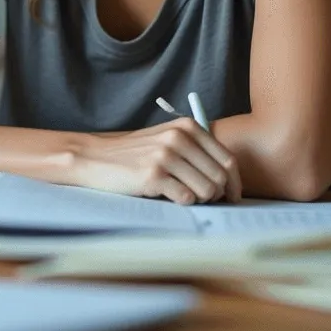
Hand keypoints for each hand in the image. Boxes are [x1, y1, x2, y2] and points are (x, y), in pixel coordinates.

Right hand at [70, 118, 241, 203]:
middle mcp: (179, 138)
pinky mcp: (153, 175)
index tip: (232, 196)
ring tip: (182, 195)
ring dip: (199, 200)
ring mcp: (166, 156)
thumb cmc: (135, 154)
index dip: (235, 183)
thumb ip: (196, 150)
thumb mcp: (166, 139)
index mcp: (187, 127)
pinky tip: (167, 196)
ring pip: (207, 190)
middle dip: (217, 194)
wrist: (95, 157)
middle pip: (220, 177)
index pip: (227, 159)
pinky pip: (186, 199)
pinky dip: (182, 203)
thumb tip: (229, 180)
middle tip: (203, 200)